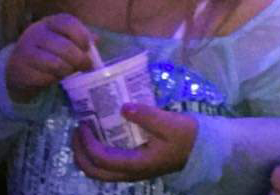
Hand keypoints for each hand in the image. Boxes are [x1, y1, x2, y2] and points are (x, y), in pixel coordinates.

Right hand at [5, 13, 92, 102]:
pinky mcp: (19, 69)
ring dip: (68, 71)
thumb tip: (96, 39)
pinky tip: (53, 77)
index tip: (87, 48)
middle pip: (66, 47)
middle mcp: (36, 32)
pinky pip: (44, 77)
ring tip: (69, 71)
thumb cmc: (49, 50)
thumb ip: (81, 38)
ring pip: (56, 64)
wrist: (19, 66)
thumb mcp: (65, 39)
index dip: (82, 36)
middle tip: (86, 66)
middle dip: (80, 60)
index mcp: (50, 22)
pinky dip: (53, 80)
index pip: (69, 23)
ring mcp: (25, 50)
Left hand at [72, 103, 196, 181]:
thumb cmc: (187, 136)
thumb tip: (123, 107)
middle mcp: (130, 173)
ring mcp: (131, 172)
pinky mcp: (135, 167)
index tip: (83, 123)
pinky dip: (97, 155)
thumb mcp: (170, 123)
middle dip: (79, 152)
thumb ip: (147, 115)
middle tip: (77, 130)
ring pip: (98, 172)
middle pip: (93, 171)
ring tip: (84, 134)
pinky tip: (101, 137)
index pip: (101, 158)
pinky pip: (107, 167)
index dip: (87, 143)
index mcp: (136, 164)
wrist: (202, 149)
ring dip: (85, 155)